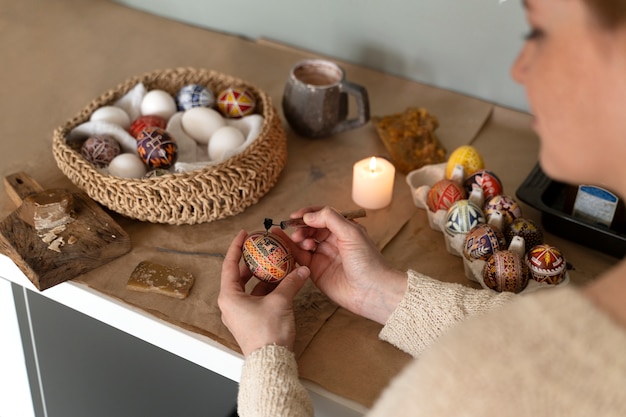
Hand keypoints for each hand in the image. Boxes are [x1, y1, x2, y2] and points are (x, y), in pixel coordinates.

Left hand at [218, 230, 309, 355]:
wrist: (271, 362)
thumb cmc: (268, 333)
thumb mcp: (280, 301)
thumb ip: (291, 282)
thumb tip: (301, 269)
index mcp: (229, 296)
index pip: (230, 264)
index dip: (237, 247)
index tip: (244, 233)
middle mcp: (231, 304)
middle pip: (240, 275)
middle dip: (253, 261)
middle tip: (263, 247)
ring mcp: (241, 314)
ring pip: (250, 287)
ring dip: (264, 275)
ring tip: (277, 263)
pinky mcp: (251, 321)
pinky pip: (257, 298)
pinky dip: (268, 289)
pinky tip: (282, 282)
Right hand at [288, 206, 406, 323]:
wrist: (371, 290)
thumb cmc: (368, 261)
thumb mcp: (351, 232)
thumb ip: (330, 218)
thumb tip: (308, 215)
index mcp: (343, 229)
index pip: (322, 216)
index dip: (308, 213)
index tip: (296, 215)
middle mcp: (333, 241)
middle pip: (311, 228)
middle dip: (301, 227)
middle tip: (296, 230)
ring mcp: (324, 256)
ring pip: (304, 242)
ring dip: (297, 238)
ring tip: (298, 240)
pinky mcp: (316, 271)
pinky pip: (301, 258)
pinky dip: (293, 251)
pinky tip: (290, 247)